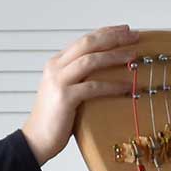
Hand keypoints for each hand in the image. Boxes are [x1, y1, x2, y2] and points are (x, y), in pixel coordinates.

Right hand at [22, 25, 139, 164]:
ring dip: (115, 56)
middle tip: (134, 36)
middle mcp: (56, 67)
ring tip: (133, 56)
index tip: (125, 30)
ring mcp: (59, 81)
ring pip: (91, 60)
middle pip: (88, 43)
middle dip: (113, 37)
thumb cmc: (55, 119)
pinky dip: (112, 86)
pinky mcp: (65, 98)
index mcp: (56, 63)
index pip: (84, 40)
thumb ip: (80, 78)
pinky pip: (93, 87)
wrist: (36, 140)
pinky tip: (127, 87)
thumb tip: (108, 72)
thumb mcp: (66, 90)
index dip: (106, 32)